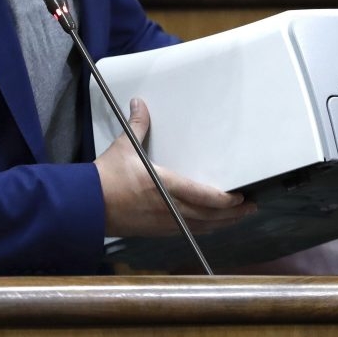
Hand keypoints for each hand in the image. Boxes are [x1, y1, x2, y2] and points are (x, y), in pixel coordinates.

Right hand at [97, 98, 256, 237]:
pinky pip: (187, 232)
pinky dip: (203, 229)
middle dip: (233, 214)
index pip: (205, 197)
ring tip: (235, 219)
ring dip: (221, 224)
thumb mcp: (124, 147)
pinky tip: (208, 226)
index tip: (241, 196)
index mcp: (165, 186)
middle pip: (210, 217)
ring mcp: (164, 223)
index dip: (227, 200)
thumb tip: (139, 104)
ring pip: (201, 228)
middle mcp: (169, 208)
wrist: (87, 205)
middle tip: (250, 208)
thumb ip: (138, 126)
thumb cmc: (106, 177)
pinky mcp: (156, 231)